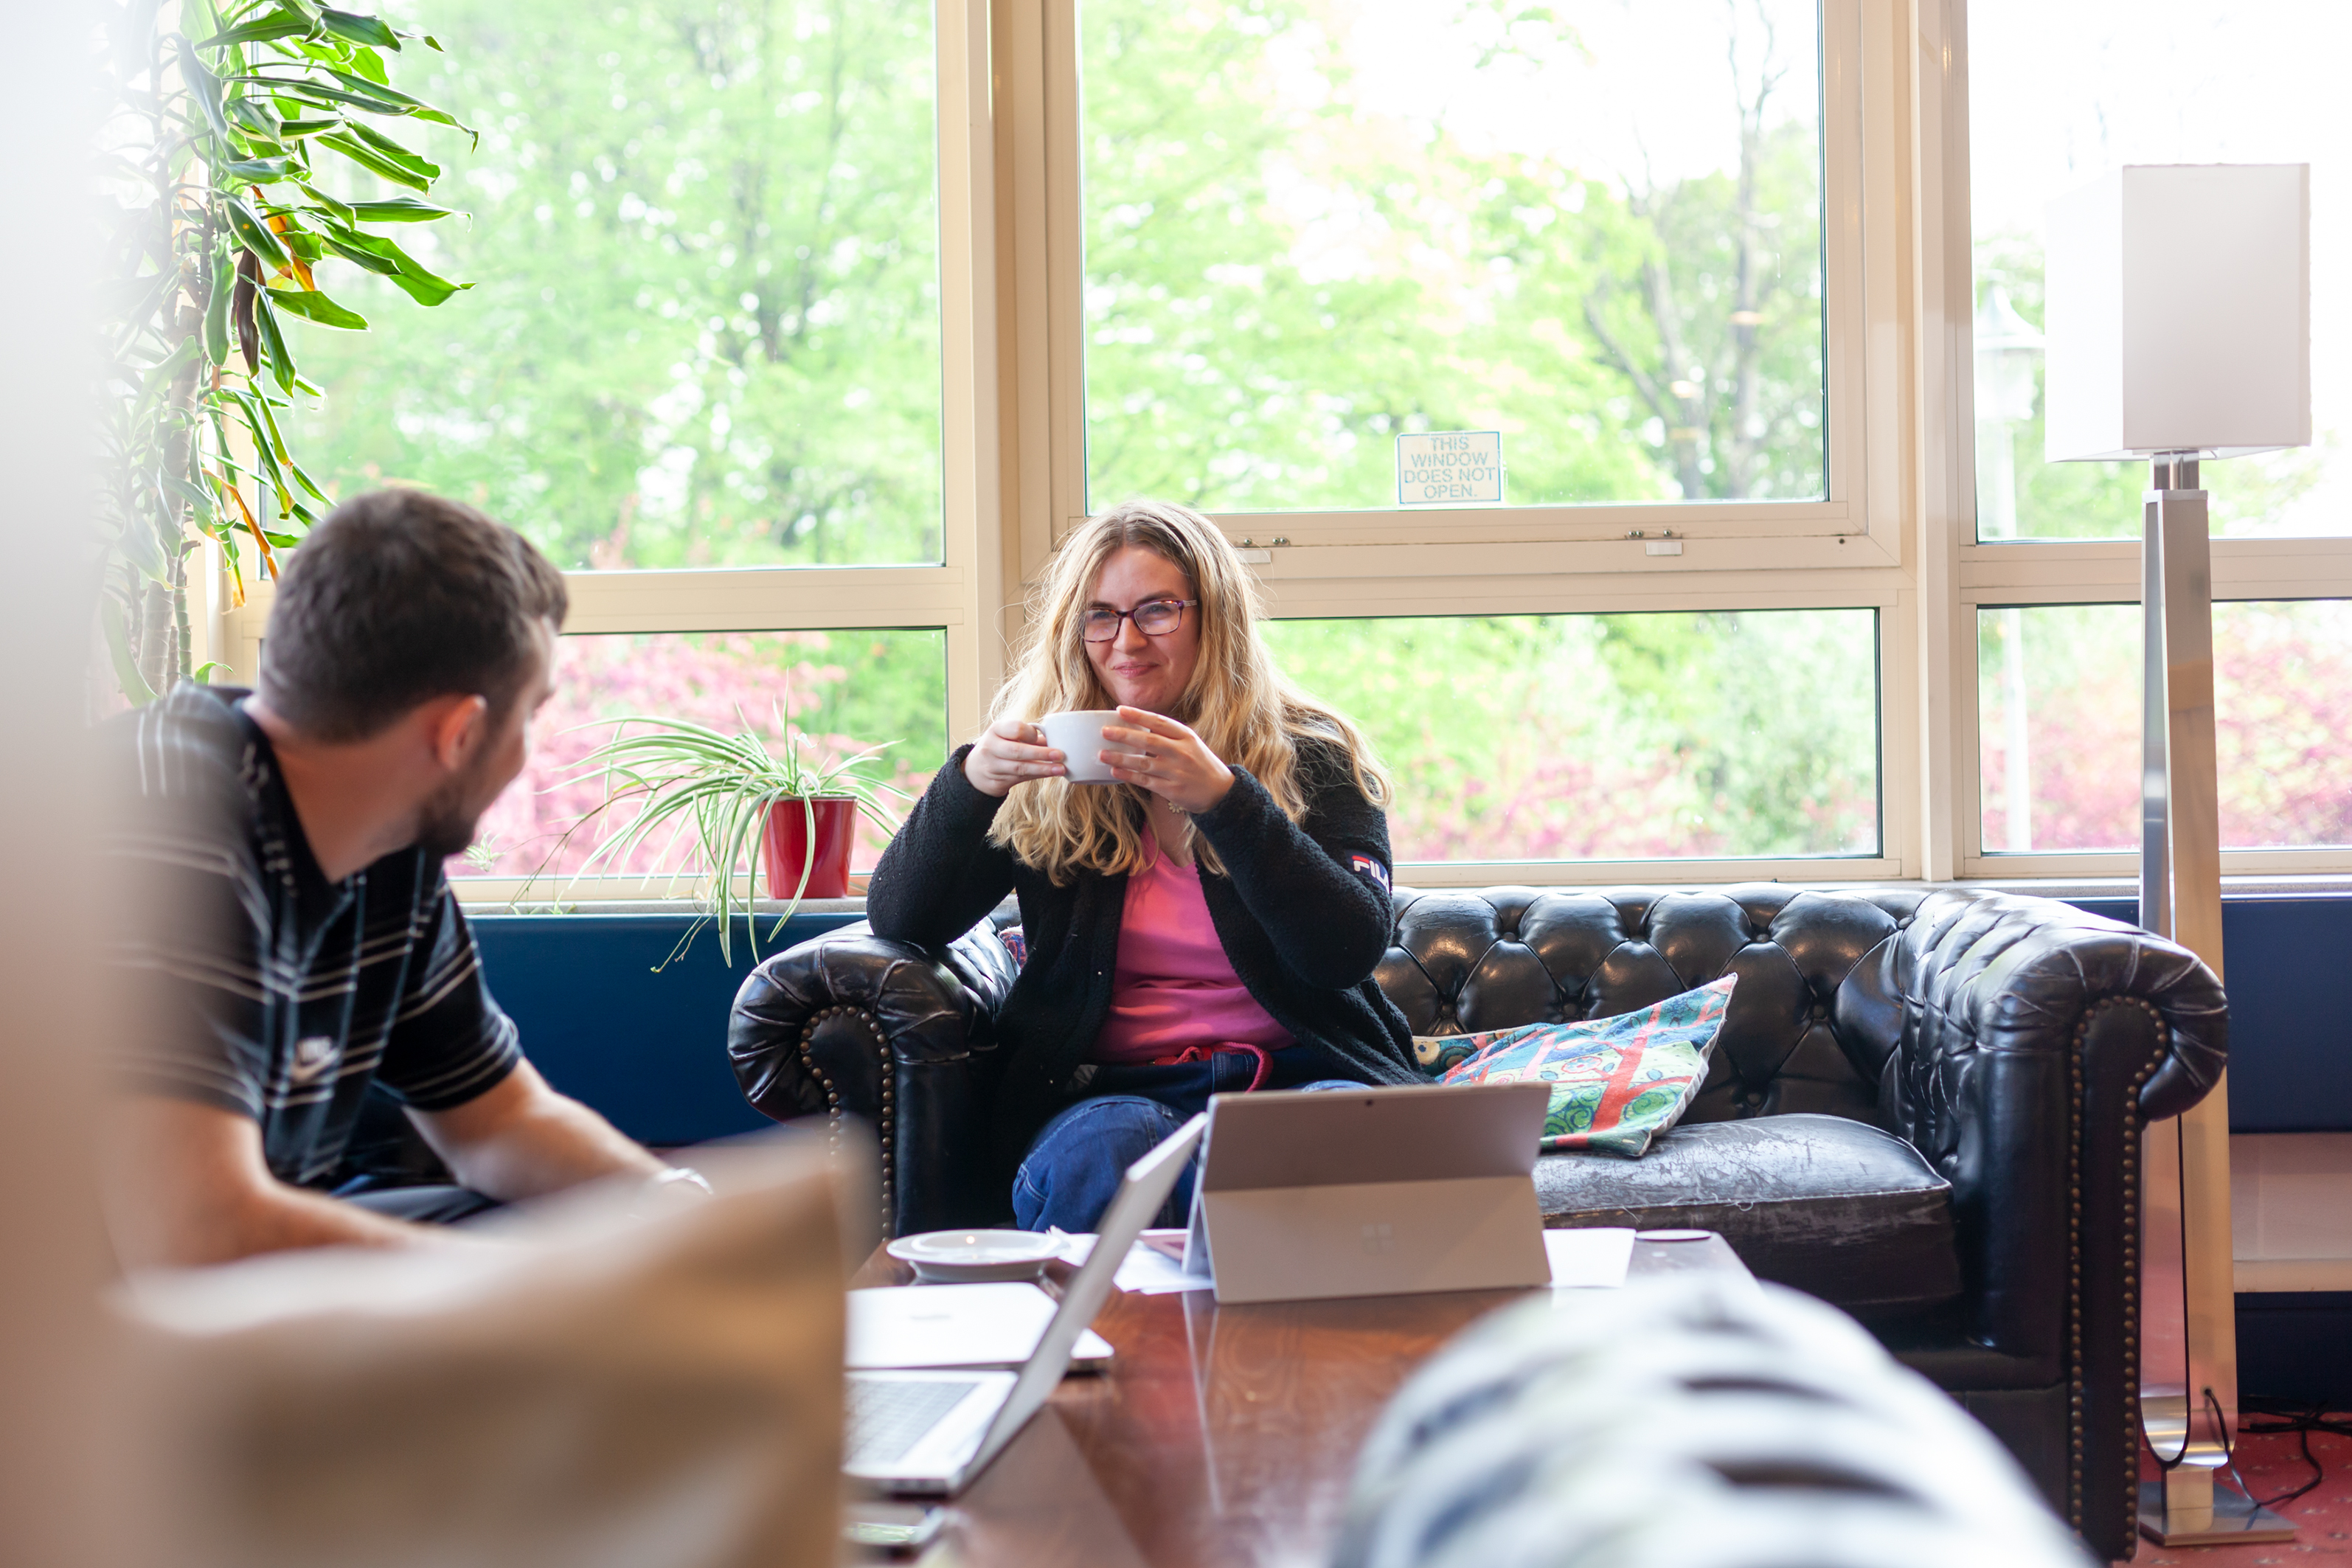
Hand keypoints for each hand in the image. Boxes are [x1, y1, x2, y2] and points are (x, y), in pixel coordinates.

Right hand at [963, 716, 1066, 798]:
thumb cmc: (999, 748)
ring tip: (1061, 769)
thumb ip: (1028, 736)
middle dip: (1041, 753)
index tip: (1044, 737)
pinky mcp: (996, 782)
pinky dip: (1037, 775)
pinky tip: (1050, 774)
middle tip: (1060, 755)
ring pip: (1020, 768)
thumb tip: (1056, 738)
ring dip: (1043, 769)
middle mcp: (991, 748)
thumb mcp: (1006, 736)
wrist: (975, 771)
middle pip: (1018, 751)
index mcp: (995, 730)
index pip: (1015, 729)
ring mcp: (992, 767)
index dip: (1031, 734)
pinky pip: (1021, 779)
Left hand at [1099, 707, 1234, 814]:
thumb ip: (1169, 736)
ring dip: (1121, 757)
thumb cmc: (1200, 764)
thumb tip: (1137, 726)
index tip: (1120, 710)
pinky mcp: (1171, 789)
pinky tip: (1115, 770)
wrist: (1220, 791)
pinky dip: (1128, 775)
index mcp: (1186, 736)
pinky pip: (1145, 781)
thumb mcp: (1191, 743)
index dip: (1139, 715)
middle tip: (1105, 731)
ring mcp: (1176, 772)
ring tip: (1102, 753)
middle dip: (1124, 735)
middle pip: (1148, 741)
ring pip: (1143, 763)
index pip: (1159, 722)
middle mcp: (1181, 752)